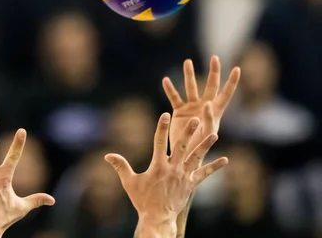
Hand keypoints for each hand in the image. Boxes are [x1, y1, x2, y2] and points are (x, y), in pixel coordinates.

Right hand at [105, 114, 227, 232]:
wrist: (158, 218)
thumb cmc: (142, 200)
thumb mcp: (129, 182)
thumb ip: (120, 166)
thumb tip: (107, 155)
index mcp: (158, 166)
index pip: (159, 142)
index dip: (161, 127)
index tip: (164, 114)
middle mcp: (173, 169)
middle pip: (182, 147)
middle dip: (188, 133)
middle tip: (195, 119)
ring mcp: (183, 177)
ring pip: (196, 158)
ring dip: (205, 146)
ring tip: (214, 134)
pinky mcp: (191, 184)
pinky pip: (204, 174)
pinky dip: (214, 167)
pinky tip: (225, 159)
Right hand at [163, 56, 240, 164]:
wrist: (185, 156)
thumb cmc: (200, 148)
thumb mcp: (207, 134)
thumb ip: (208, 119)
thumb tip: (207, 103)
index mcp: (216, 112)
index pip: (226, 94)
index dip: (232, 82)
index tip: (237, 69)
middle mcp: (204, 107)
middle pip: (211, 85)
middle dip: (213, 72)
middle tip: (214, 58)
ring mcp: (192, 108)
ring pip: (191, 87)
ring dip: (190, 75)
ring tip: (188, 62)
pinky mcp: (179, 111)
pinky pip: (175, 97)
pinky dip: (170, 89)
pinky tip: (166, 80)